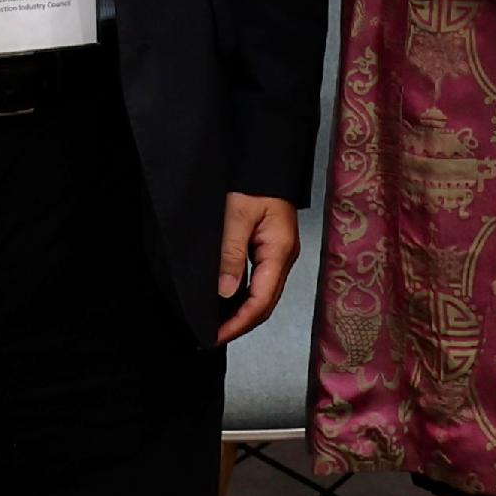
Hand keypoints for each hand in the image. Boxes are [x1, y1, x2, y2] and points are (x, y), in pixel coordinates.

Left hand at [217, 194, 300, 340]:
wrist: (265, 158)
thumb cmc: (253, 181)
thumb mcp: (236, 215)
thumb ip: (231, 254)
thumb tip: (226, 292)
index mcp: (280, 250)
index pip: (261, 300)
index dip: (238, 323)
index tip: (215, 336)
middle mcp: (284, 256)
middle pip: (266, 303)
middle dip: (240, 324)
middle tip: (211, 338)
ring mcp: (280, 253)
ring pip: (264, 294)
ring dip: (242, 313)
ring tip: (217, 325)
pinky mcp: (272, 248)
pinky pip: (260, 281)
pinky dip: (244, 297)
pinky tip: (227, 301)